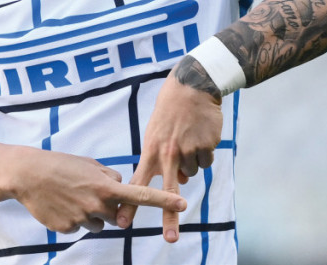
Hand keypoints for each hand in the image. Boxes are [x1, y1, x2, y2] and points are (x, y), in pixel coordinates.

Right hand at [12, 148, 185, 233]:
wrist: (28, 175)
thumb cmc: (62, 165)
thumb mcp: (91, 165)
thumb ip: (111, 178)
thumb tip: (123, 189)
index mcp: (106, 186)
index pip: (141, 195)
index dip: (163, 200)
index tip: (183, 205)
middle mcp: (97, 204)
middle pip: (119, 215)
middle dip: (112, 207)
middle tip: (92, 192)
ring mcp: (82, 218)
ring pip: (100, 224)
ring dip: (93, 214)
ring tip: (74, 197)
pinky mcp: (67, 229)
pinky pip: (81, 227)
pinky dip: (76, 218)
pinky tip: (62, 205)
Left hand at [115, 71, 223, 241]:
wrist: (192, 87)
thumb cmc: (169, 112)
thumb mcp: (156, 134)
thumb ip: (160, 160)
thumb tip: (178, 182)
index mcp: (151, 151)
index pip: (137, 183)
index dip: (129, 204)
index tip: (120, 222)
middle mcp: (168, 154)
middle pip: (167, 192)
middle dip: (169, 217)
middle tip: (169, 239)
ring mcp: (188, 150)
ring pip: (192, 173)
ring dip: (191, 163)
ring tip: (187, 140)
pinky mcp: (205, 145)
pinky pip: (206, 161)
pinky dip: (205, 153)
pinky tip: (200, 136)